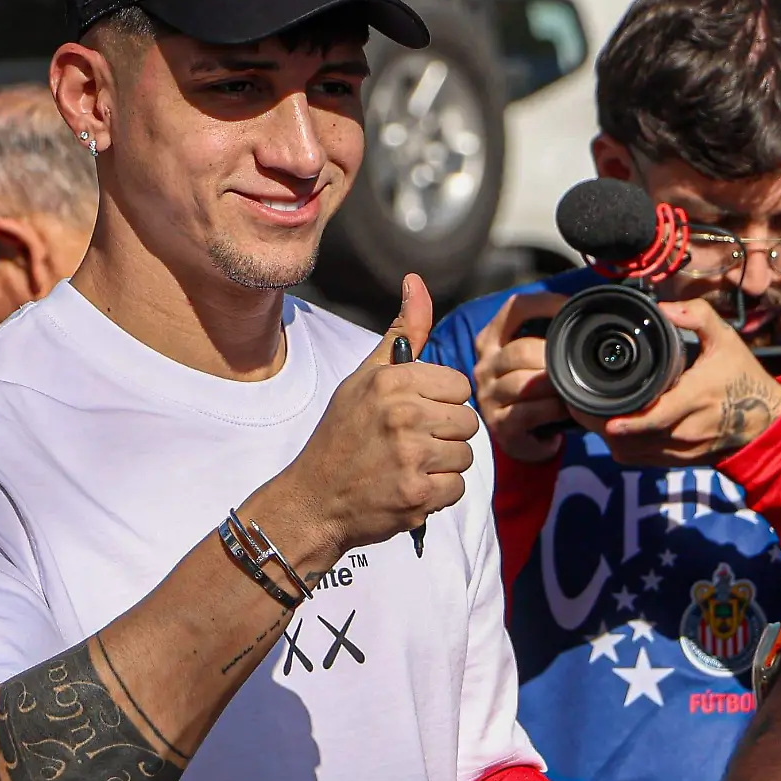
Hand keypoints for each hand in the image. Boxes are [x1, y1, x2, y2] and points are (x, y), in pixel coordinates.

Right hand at [266, 274, 479, 555]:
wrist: (313, 500)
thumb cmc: (342, 435)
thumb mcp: (365, 377)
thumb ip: (402, 333)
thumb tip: (416, 281)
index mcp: (392, 381)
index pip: (459, 386)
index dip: (441, 402)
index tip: (416, 414)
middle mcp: (403, 415)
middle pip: (467, 422)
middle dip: (445, 435)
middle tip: (409, 444)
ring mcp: (411, 457)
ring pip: (466, 456)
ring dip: (443, 466)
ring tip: (408, 466)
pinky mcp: (417, 495)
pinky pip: (457, 489)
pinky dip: (437, 494)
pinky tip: (408, 488)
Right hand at [472, 291, 569, 462]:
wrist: (524, 436)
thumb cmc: (535, 390)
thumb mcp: (536, 356)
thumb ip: (550, 333)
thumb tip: (586, 309)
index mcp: (492, 338)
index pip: (515, 308)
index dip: (546, 304)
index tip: (572, 308)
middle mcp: (484, 364)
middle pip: (521, 349)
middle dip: (555, 356)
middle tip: (578, 363)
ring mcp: (488, 395)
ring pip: (524, 382)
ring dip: (555, 384)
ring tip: (573, 386)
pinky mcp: (498, 424)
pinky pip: (528, 412)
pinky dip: (552, 409)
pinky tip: (564, 408)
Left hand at [571, 298, 780, 468]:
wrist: (765, 420)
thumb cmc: (742, 376)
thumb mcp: (726, 340)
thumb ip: (697, 317)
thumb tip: (663, 308)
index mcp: (697, 398)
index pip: (658, 417)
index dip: (630, 422)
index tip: (605, 419)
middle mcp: (688, 429)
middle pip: (637, 438)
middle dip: (604, 426)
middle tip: (579, 406)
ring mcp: (683, 450)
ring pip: (635, 453)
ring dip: (611, 437)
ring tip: (590, 415)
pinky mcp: (679, 461)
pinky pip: (642, 460)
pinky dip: (623, 447)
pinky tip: (612, 428)